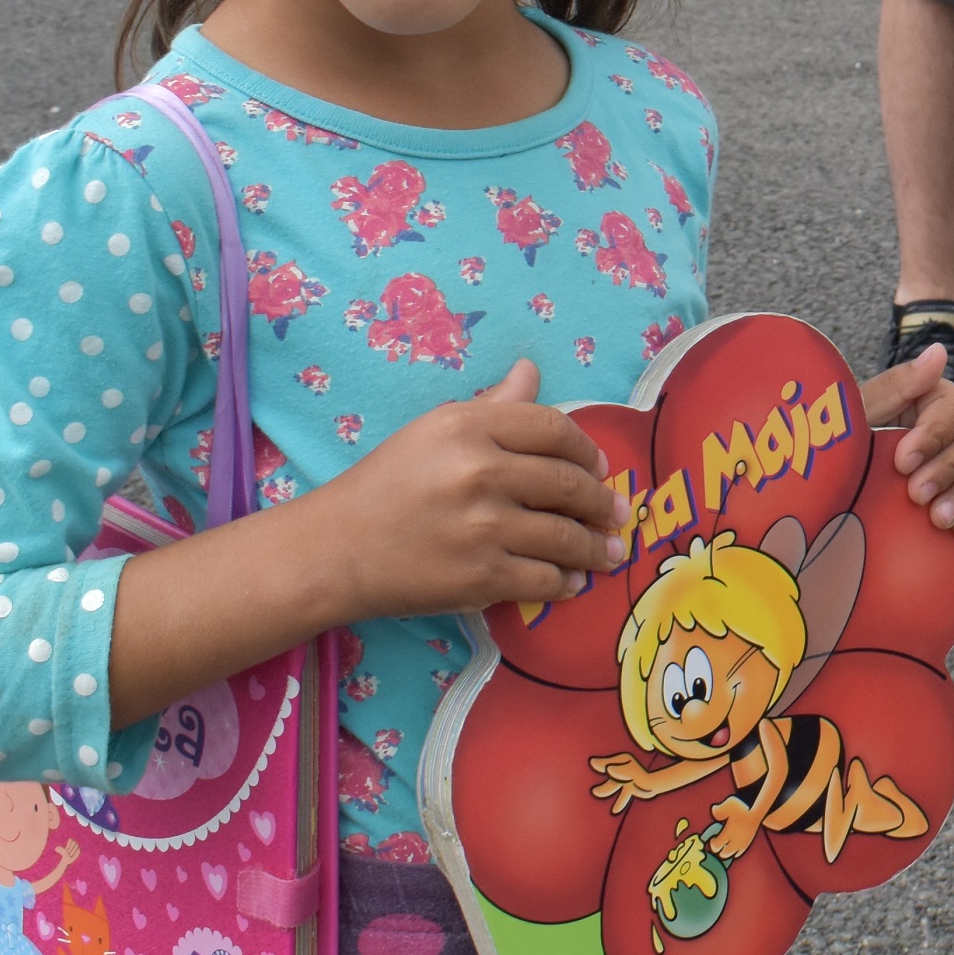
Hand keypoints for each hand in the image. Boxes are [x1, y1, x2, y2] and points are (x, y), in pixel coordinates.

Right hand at [302, 358, 625, 618]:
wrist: (334, 550)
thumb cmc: (385, 485)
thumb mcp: (433, 430)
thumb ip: (492, 405)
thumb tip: (532, 371)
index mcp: (468, 427)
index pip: (554, 428)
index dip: (586, 449)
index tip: (600, 467)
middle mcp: (480, 472)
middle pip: (570, 484)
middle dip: (604, 502)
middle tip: (618, 512)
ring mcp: (484, 528)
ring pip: (566, 537)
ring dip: (597, 548)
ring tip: (611, 552)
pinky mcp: (481, 578)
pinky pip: (545, 580)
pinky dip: (567, 583)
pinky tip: (573, 582)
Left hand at [857, 345, 953, 533]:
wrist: (846, 495)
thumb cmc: (847, 452)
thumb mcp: (859, 418)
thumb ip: (895, 386)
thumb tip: (938, 353)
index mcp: (934, 396)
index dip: (934, 436)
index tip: (903, 464)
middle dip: (953, 467)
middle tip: (917, 495)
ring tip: (938, 518)